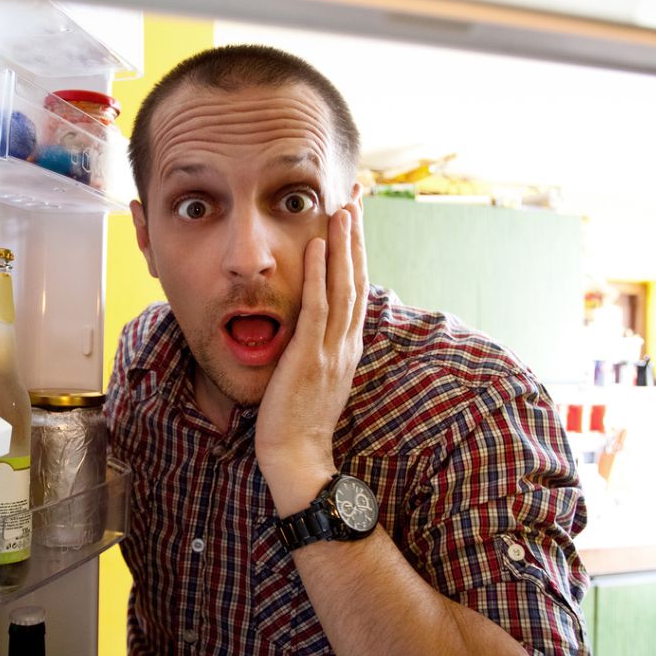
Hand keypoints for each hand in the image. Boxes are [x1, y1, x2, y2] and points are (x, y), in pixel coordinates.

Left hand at [256, 192, 367, 514]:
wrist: (298, 459)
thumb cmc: (298, 423)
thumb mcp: (315, 379)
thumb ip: (317, 350)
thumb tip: (311, 328)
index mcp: (346, 347)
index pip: (356, 288)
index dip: (357, 251)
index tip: (355, 219)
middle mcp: (345, 343)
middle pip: (357, 277)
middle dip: (357, 235)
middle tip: (357, 196)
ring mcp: (331, 349)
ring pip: (343, 285)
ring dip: (343, 244)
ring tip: (343, 207)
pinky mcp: (310, 356)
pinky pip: (317, 306)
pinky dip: (318, 272)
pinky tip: (316, 244)